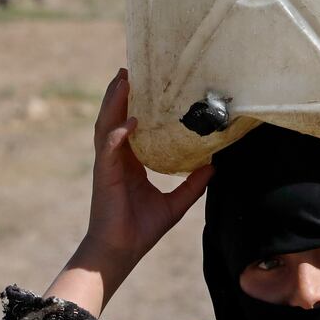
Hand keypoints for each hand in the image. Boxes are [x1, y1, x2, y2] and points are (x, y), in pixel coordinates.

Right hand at [86, 68, 213, 268]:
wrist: (122, 251)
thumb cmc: (142, 229)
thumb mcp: (176, 203)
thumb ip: (193, 184)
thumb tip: (214, 165)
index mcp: (131, 162)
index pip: (132, 126)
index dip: (135, 104)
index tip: (146, 84)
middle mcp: (117, 158)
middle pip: (116, 117)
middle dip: (121, 93)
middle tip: (129, 69)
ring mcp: (108, 164)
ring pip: (108, 125)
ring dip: (114, 102)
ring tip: (123, 79)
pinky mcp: (105, 175)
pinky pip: (109, 148)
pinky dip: (118, 132)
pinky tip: (130, 120)